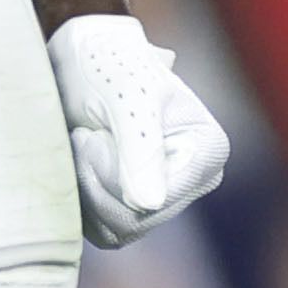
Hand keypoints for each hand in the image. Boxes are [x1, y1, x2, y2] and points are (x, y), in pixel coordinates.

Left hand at [47, 15, 229, 249]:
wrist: (83, 57)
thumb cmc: (110, 64)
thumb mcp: (125, 97)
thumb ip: (139, 149)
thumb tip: (149, 204)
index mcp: (208, 152)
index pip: (154, 202)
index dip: (111, 175)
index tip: (92, 133)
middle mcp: (194, 180)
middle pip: (135, 220)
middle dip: (95, 180)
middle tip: (82, 136)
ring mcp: (165, 197)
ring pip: (116, 230)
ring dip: (85, 189)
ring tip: (83, 143)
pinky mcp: (135, 206)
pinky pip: (103, 230)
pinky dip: (81, 200)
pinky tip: (79, 162)